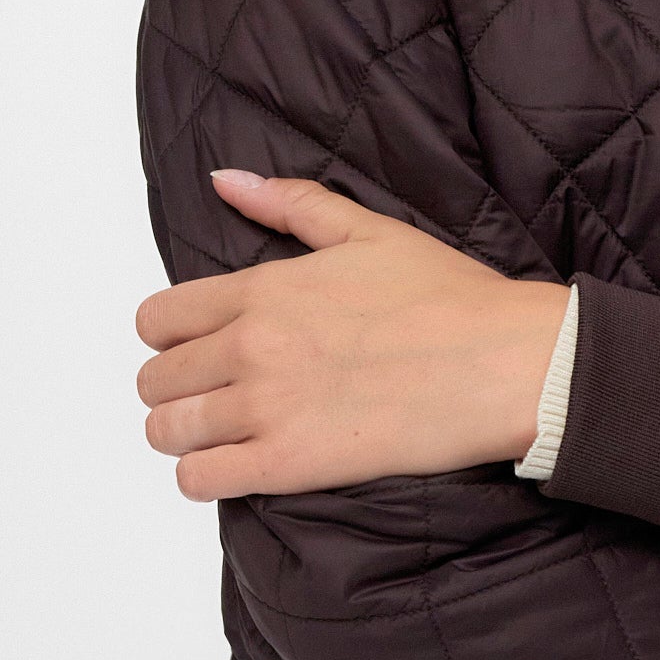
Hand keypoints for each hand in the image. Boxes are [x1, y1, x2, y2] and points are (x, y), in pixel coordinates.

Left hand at [134, 170, 568, 501]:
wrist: (505, 364)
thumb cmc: (452, 300)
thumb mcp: (369, 231)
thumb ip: (290, 203)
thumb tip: (227, 180)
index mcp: (264, 290)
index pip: (158, 318)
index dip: (169, 337)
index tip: (196, 348)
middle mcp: (252, 347)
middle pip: (154, 379)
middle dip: (175, 389)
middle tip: (214, 395)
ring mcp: (267, 408)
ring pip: (166, 431)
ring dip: (185, 435)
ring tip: (221, 436)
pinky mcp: (290, 464)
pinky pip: (200, 480)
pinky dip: (203, 477)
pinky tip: (234, 467)